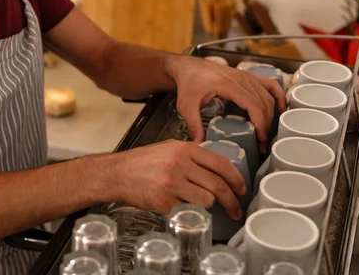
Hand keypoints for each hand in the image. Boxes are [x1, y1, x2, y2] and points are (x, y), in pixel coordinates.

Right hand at [113, 140, 245, 218]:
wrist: (117, 173)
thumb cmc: (141, 162)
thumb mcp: (169, 148)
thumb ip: (191, 155)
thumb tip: (215, 167)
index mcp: (183, 149)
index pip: (220, 163)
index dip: (236, 178)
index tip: (241, 188)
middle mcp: (179, 165)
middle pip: (217, 185)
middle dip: (232, 200)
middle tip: (235, 208)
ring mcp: (172, 184)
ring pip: (207, 200)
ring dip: (209, 206)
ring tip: (203, 206)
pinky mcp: (164, 201)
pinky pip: (187, 210)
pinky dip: (188, 211)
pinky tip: (181, 206)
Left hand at [166, 55, 285, 143]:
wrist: (188, 67)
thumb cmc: (188, 84)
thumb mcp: (187, 105)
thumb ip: (192, 124)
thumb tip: (199, 144)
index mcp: (228, 84)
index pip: (253, 105)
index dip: (260, 123)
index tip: (260, 138)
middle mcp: (241, 78)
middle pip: (263, 103)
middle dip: (266, 124)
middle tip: (262, 143)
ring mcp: (246, 76)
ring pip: (268, 95)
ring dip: (271, 114)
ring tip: (267, 133)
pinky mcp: (247, 76)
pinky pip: (269, 84)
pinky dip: (278, 96)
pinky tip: (280, 109)